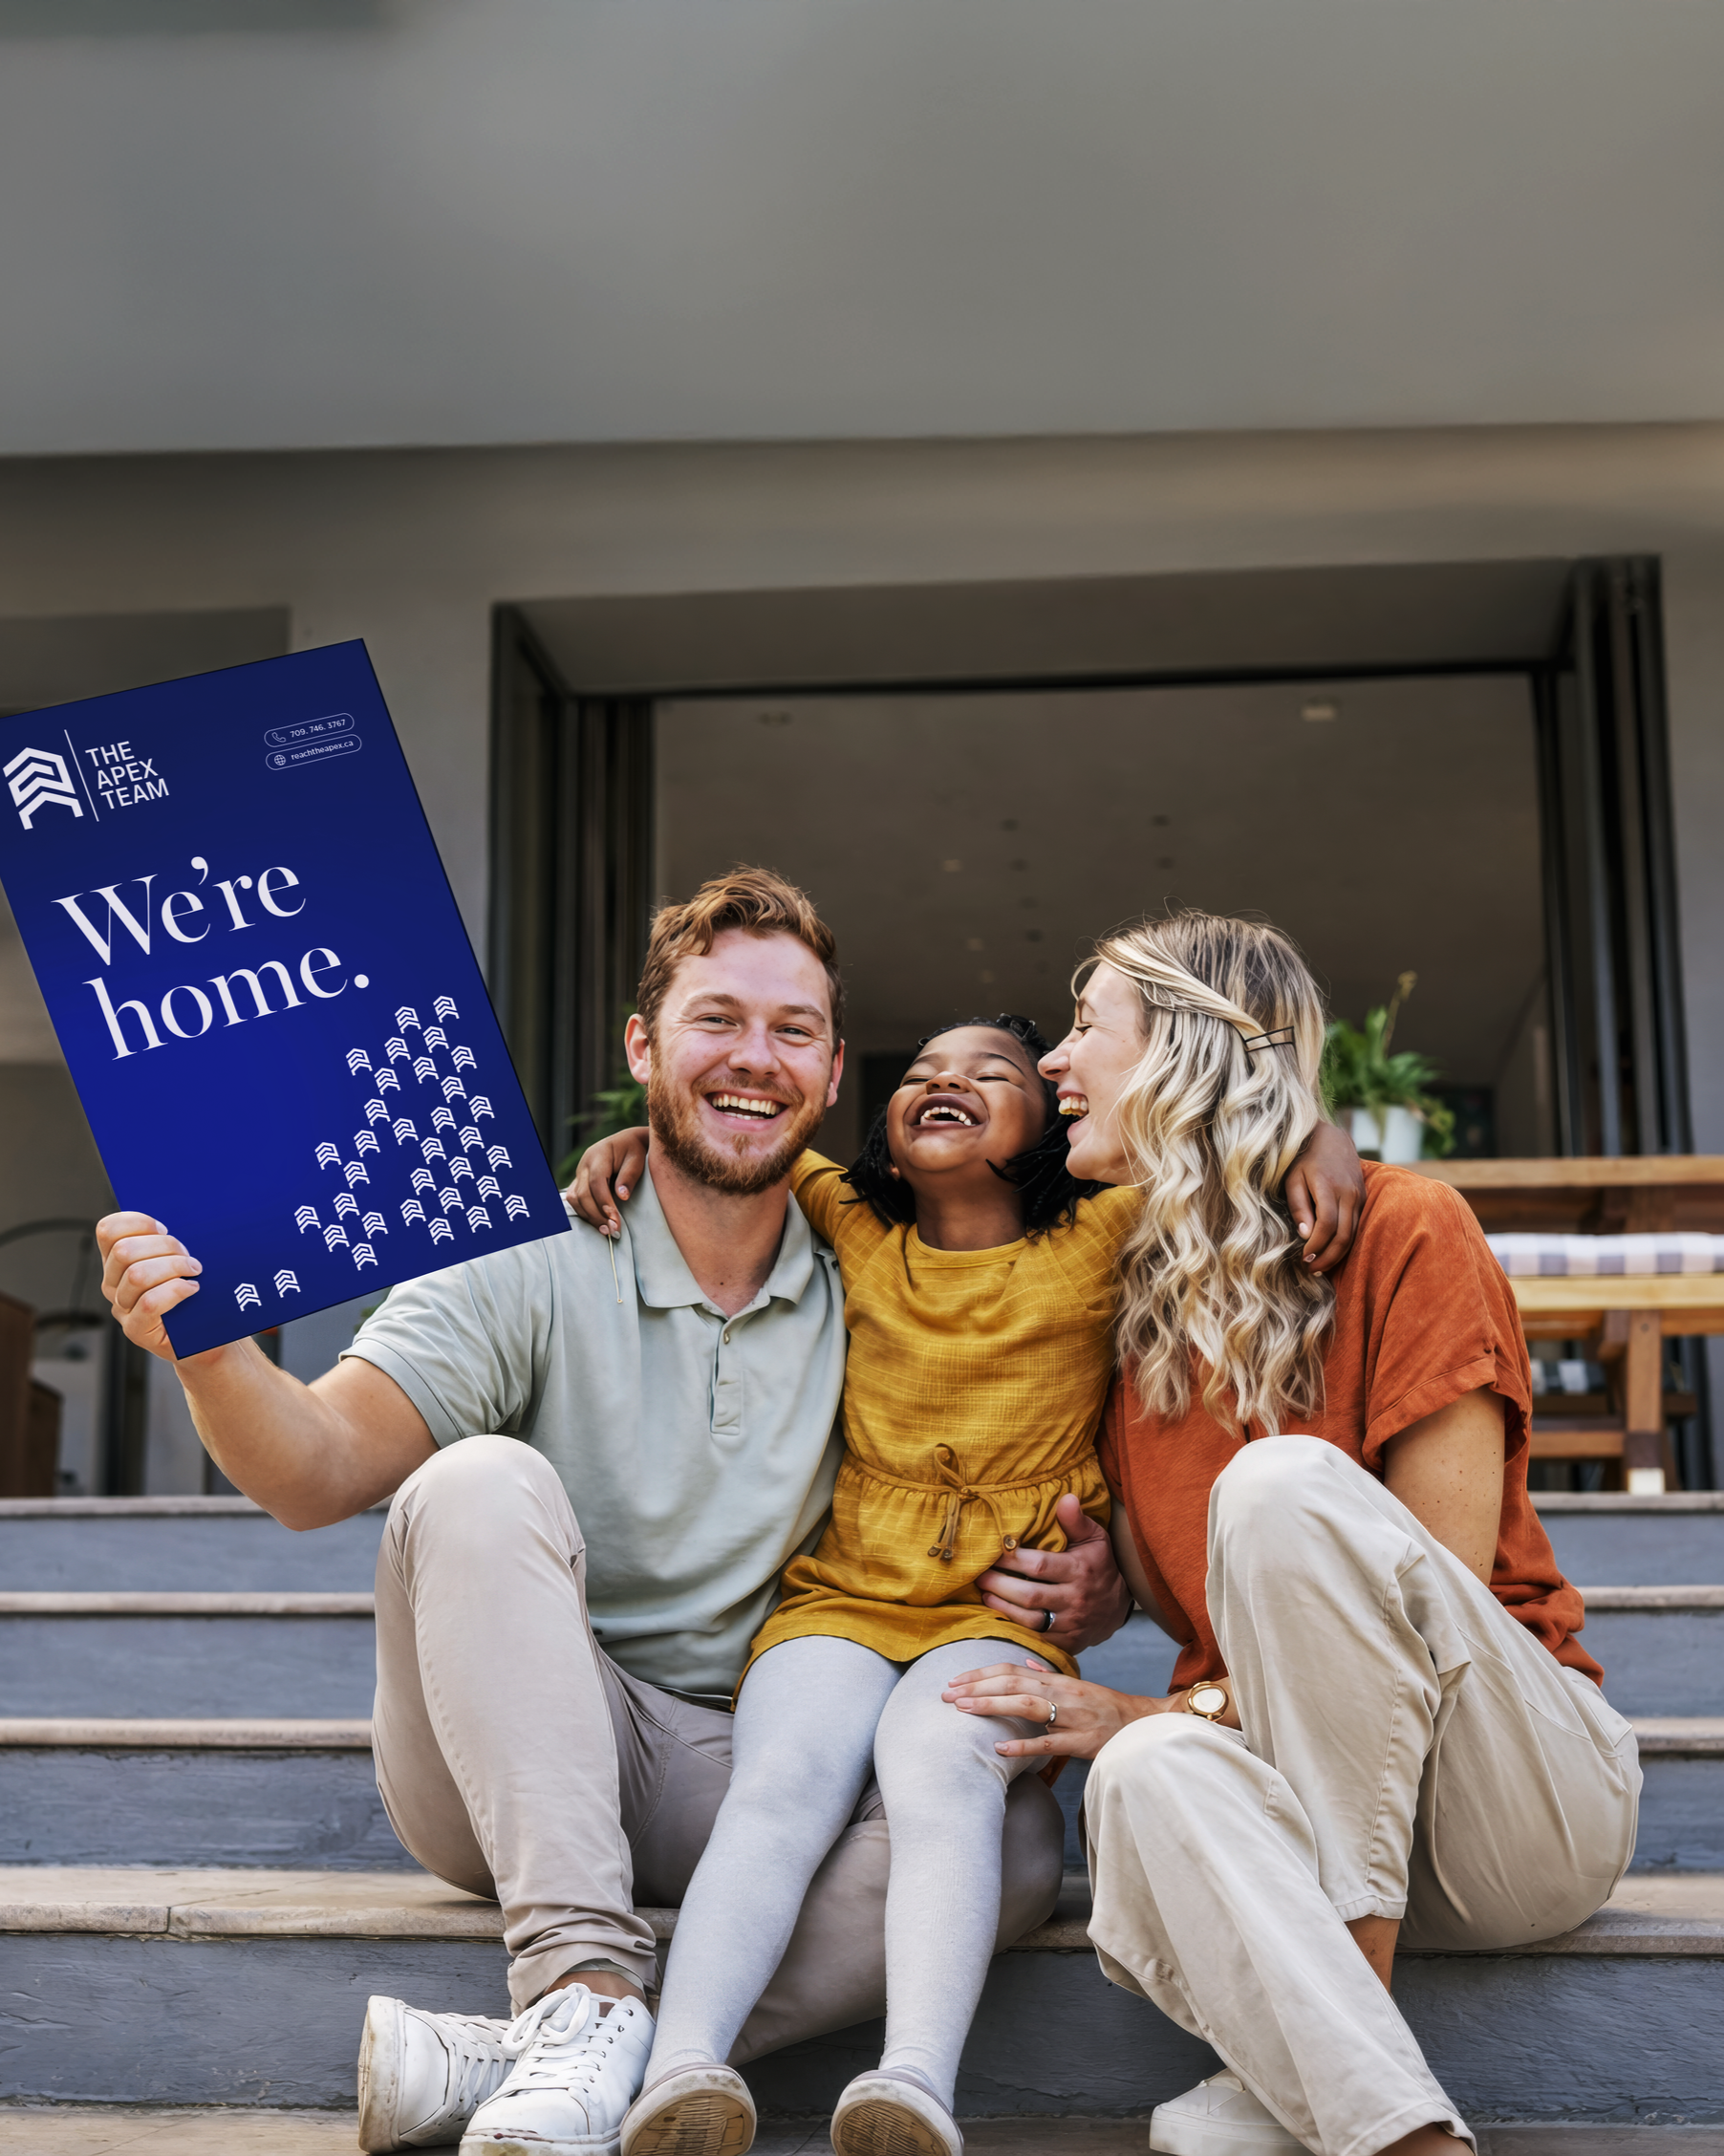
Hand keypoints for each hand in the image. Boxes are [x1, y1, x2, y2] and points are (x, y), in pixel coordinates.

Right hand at [97, 1211, 203, 1362]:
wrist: (205, 1336)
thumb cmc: (194, 1294)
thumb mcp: (179, 1260)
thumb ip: (170, 1242)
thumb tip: (183, 1217)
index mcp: (117, 1261)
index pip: (107, 1230)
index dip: (137, 1222)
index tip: (165, 1228)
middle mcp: (113, 1283)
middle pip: (124, 1251)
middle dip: (164, 1246)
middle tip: (188, 1256)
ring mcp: (122, 1308)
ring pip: (137, 1275)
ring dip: (173, 1267)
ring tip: (194, 1272)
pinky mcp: (136, 1330)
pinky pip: (150, 1303)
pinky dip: (175, 1291)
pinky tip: (191, 1290)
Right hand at [568, 1126, 651, 1234]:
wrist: (629, 1141)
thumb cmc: (635, 1149)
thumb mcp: (638, 1158)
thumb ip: (629, 1176)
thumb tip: (622, 1197)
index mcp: (598, 1154)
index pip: (596, 1182)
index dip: (604, 1203)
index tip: (615, 1220)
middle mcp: (584, 1164)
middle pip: (582, 1193)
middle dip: (596, 1215)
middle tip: (612, 1231)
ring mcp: (580, 1173)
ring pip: (574, 1198)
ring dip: (588, 1216)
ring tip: (606, 1230)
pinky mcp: (580, 1181)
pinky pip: (574, 1199)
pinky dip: (583, 1212)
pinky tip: (597, 1221)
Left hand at [943, 1658, 1168, 1760]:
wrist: (1144, 1725)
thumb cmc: (1107, 1708)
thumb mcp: (1078, 1686)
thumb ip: (1048, 1675)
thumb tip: (1024, 1662)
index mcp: (1057, 1680)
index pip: (1012, 1670)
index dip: (981, 1673)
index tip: (954, 1679)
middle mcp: (1062, 1693)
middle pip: (1012, 1683)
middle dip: (975, 1687)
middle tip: (945, 1693)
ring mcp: (1071, 1717)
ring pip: (1026, 1705)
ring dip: (991, 1705)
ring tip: (962, 1709)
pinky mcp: (1081, 1742)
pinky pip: (1049, 1743)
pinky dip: (1023, 1744)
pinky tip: (999, 1747)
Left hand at [975, 1493, 1131, 1655]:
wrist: (1118, 1607)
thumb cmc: (1100, 1565)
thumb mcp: (1095, 1539)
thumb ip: (1077, 1520)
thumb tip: (1066, 1497)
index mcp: (1080, 1570)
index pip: (1040, 1565)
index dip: (1012, 1559)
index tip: (993, 1551)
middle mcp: (1075, 1599)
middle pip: (1029, 1595)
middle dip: (999, 1585)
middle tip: (979, 1575)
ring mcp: (1071, 1624)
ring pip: (1030, 1620)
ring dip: (1002, 1607)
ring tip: (983, 1593)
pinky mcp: (1067, 1643)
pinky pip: (1037, 1639)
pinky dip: (1015, 1629)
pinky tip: (999, 1616)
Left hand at [1285, 1120, 1364, 1273]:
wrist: (1330, 1137)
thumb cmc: (1303, 1158)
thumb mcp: (1293, 1178)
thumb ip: (1299, 1206)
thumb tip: (1306, 1235)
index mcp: (1329, 1186)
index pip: (1327, 1226)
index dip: (1316, 1247)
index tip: (1303, 1259)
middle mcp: (1349, 1193)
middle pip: (1344, 1235)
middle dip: (1328, 1257)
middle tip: (1311, 1270)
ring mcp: (1359, 1195)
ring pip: (1354, 1234)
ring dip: (1338, 1254)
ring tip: (1320, 1266)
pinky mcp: (1363, 1197)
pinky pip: (1356, 1226)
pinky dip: (1345, 1242)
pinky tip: (1330, 1251)